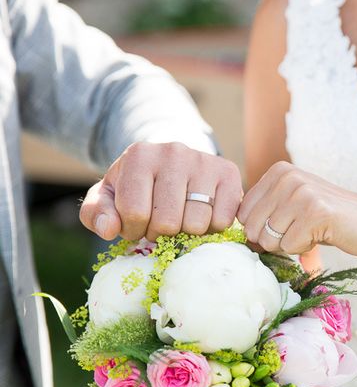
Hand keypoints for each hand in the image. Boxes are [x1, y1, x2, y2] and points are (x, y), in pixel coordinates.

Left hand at [80, 142, 242, 240]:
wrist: (173, 162)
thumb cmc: (138, 185)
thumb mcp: (109, 196)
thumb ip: (96, 214)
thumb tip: (109, 229)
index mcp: (140, 156)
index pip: (135, 213)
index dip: (133, 230)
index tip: (136, 223)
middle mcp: (175, 152)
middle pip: (168, 222)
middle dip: (160, 233)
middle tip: (159, 224)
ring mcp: (205, 161)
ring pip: (197, 223)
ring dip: (187, 233)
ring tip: (180, 220)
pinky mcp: (229, 173)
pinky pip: (223, 220)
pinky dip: (212, 228)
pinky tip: (202, 216)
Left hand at [237, 161, 356, 261]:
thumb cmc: (333, 222)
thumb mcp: (294, 206)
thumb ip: (265, 211)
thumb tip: (232, 232)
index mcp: (278, 171)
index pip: (243, 214)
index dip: (264, 230)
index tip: (291, 224)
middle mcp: (287, 175)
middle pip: (252, 227)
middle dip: (275, 240)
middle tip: (304, 230)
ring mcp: (301, 192)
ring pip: (268, 239)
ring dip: (291, 245)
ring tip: (315, 231)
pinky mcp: (315, 212)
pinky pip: (288, 246)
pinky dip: (304, 250)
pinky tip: (324, 235)